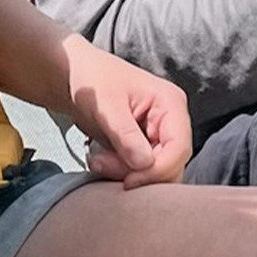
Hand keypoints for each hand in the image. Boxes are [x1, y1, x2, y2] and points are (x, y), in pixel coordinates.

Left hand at [61, 34, 190, 188]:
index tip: (128, 180)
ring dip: (129, 175)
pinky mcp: (147, 145)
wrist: (77, 76)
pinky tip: (104, 163)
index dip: (157, 170)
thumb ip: (124, 133)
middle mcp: (172, 120)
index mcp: (171, 102)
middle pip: (171, 164)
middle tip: (104, 166)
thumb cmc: (92, 78)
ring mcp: (161, 134)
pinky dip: (125, 173)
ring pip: (158, 172)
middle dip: (139, 174)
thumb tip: (144, 163)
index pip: (179, 147)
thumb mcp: (105, 103)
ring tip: (100, 162)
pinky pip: (145, 171)